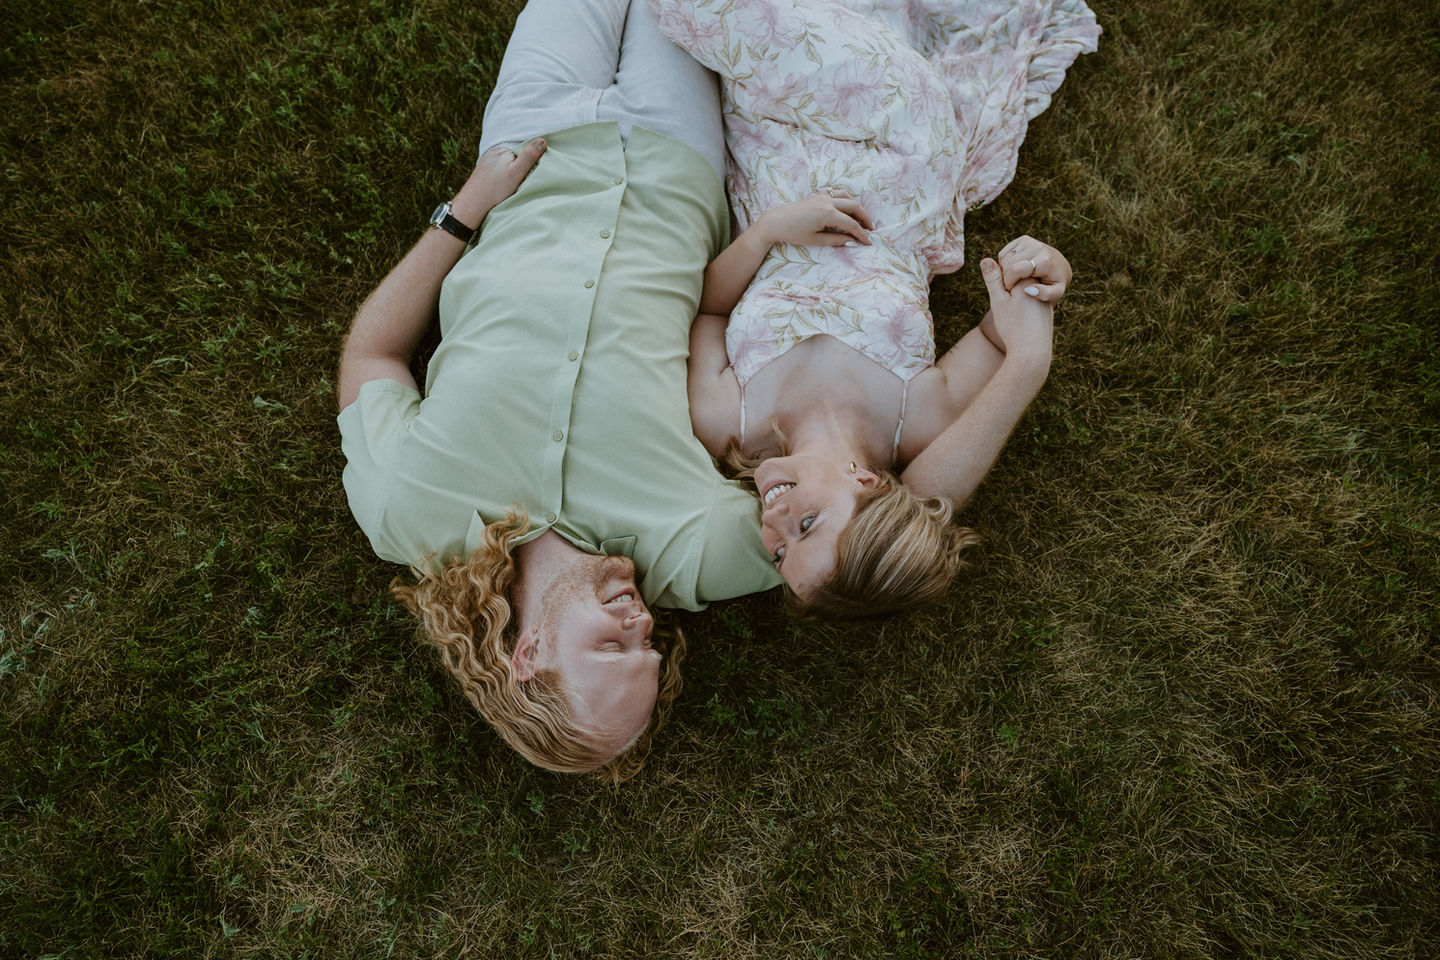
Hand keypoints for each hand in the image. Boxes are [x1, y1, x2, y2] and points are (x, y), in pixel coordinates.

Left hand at [451, 138, 547, 225]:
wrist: (473, 205)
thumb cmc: (496, 190)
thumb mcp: (517, 173)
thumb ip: (529, 156)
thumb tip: (542, 140)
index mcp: (503, 150)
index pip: (523, 152)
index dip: (528, 164)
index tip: (525, 176)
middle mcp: (493, 153)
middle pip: (513, 159)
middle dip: (518, 169)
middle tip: (516, 184)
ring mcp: (486, 162)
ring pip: (505, 166)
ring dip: (509, 175)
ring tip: (506, 187)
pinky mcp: (482, 172)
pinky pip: (497, 172)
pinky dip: (500, 179)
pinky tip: (499, 188)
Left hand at [747, 191, 873, 253]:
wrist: (775, 222)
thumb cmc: (793, 233)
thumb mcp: (815, 240)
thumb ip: (836, 240)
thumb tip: (852, 242)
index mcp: (827, 214)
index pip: (851, 224)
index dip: (862, 234)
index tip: (868, 242)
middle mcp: (827, 201)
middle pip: (854, 206)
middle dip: (865, 218)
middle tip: (871, 230)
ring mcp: (823, 196)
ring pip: (848, 197)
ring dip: (857, 208)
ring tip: (861, 220)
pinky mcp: (819, 195)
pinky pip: (839, 194)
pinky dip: (847, 201)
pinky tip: (848, 210)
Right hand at [980, 255, 1052, 365]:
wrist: (1032, 352)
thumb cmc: (1013, 326)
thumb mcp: (999, 301)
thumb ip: (993, 279)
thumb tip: (985, 258)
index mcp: (1028, 278)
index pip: (1007, 269)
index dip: (998, 284)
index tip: (1002, 302)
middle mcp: (1039, 285)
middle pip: (1015, 281)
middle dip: (1006, 292)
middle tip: (1008, 311)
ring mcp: (1043, 298)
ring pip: (1021, 294)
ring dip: (1012, 302)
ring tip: (1013, 318)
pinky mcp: (1045, 310)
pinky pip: (1028, 305)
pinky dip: (1020, 311)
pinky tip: (1020, 324)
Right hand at [996, 235, 1070, 302]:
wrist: (1060, 267)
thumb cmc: (1055, 284)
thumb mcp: (1056, 293)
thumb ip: (1046, 295)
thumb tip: (1029, 290)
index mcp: (1045, 261)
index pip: (1016, 269)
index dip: (1009, 281)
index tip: (1010, 290)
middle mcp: (1037, 247)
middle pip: (1008, 264)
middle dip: (1005, 277)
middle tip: (1010, 287)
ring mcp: (1030, 241)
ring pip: (1004, 258)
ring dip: (1003, 271)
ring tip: (1012, 281)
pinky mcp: (1023, 239)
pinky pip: (1003, 253)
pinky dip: (1003, 264)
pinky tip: (1012, 272)